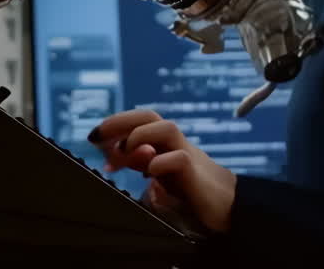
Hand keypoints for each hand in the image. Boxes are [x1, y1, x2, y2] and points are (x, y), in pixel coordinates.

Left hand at [89, 109, 236, 233]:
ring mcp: (188, 156)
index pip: (140, 122)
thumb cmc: (193, 192)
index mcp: (166, 144)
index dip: (116, 125)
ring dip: (140, 135)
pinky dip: (161, 162)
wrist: (229, 206)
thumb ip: (141, 164)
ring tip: (122, 152)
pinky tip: (149, 173)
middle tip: (96, 135)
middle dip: (121, 120)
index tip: (93, 139)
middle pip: (150, 116)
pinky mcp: (197, 175)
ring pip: (167, 128)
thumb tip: (114, 155)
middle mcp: (176, 145)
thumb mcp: (161, 176)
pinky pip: (180, 159)